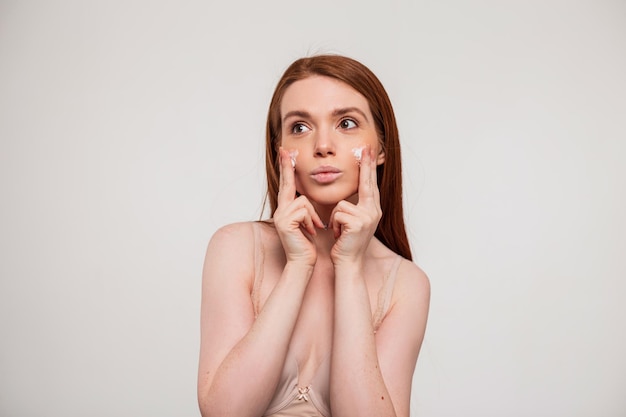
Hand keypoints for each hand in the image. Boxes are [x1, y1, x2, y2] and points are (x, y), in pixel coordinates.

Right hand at [273, 147, 324, 266]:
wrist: (303, 262)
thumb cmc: (308, 244)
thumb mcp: (309, 222)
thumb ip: (306, 210)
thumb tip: (307, 200)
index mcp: (286, 209)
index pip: (287, 185)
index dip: (286, 169)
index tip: (285, 153)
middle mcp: (280, 210)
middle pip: (286, 184)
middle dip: (285, 166)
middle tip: (283, 149)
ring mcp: (280, 216)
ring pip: (303, 201)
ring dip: (313, 216)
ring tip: (313, 230)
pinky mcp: (285, 222)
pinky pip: (304, 211)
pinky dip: (311, 221)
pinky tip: (310, 233)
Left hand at [329, 146, 381, 265]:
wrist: (348, 263)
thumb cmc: (346, 243)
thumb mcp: (352, 222)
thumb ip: (355, 207)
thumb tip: (349, 196)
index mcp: (373, 210)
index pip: (370, 184)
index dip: (369, 168)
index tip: (368, 152)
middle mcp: (374, 211)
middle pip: (367, 184)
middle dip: (366, 165)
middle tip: (365, 147)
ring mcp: (367, 217)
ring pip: (342, 204)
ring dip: (335, 218)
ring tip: (340, 232)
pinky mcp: (358, 223)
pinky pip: (338, 213)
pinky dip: (334, 225)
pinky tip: (339, 235)